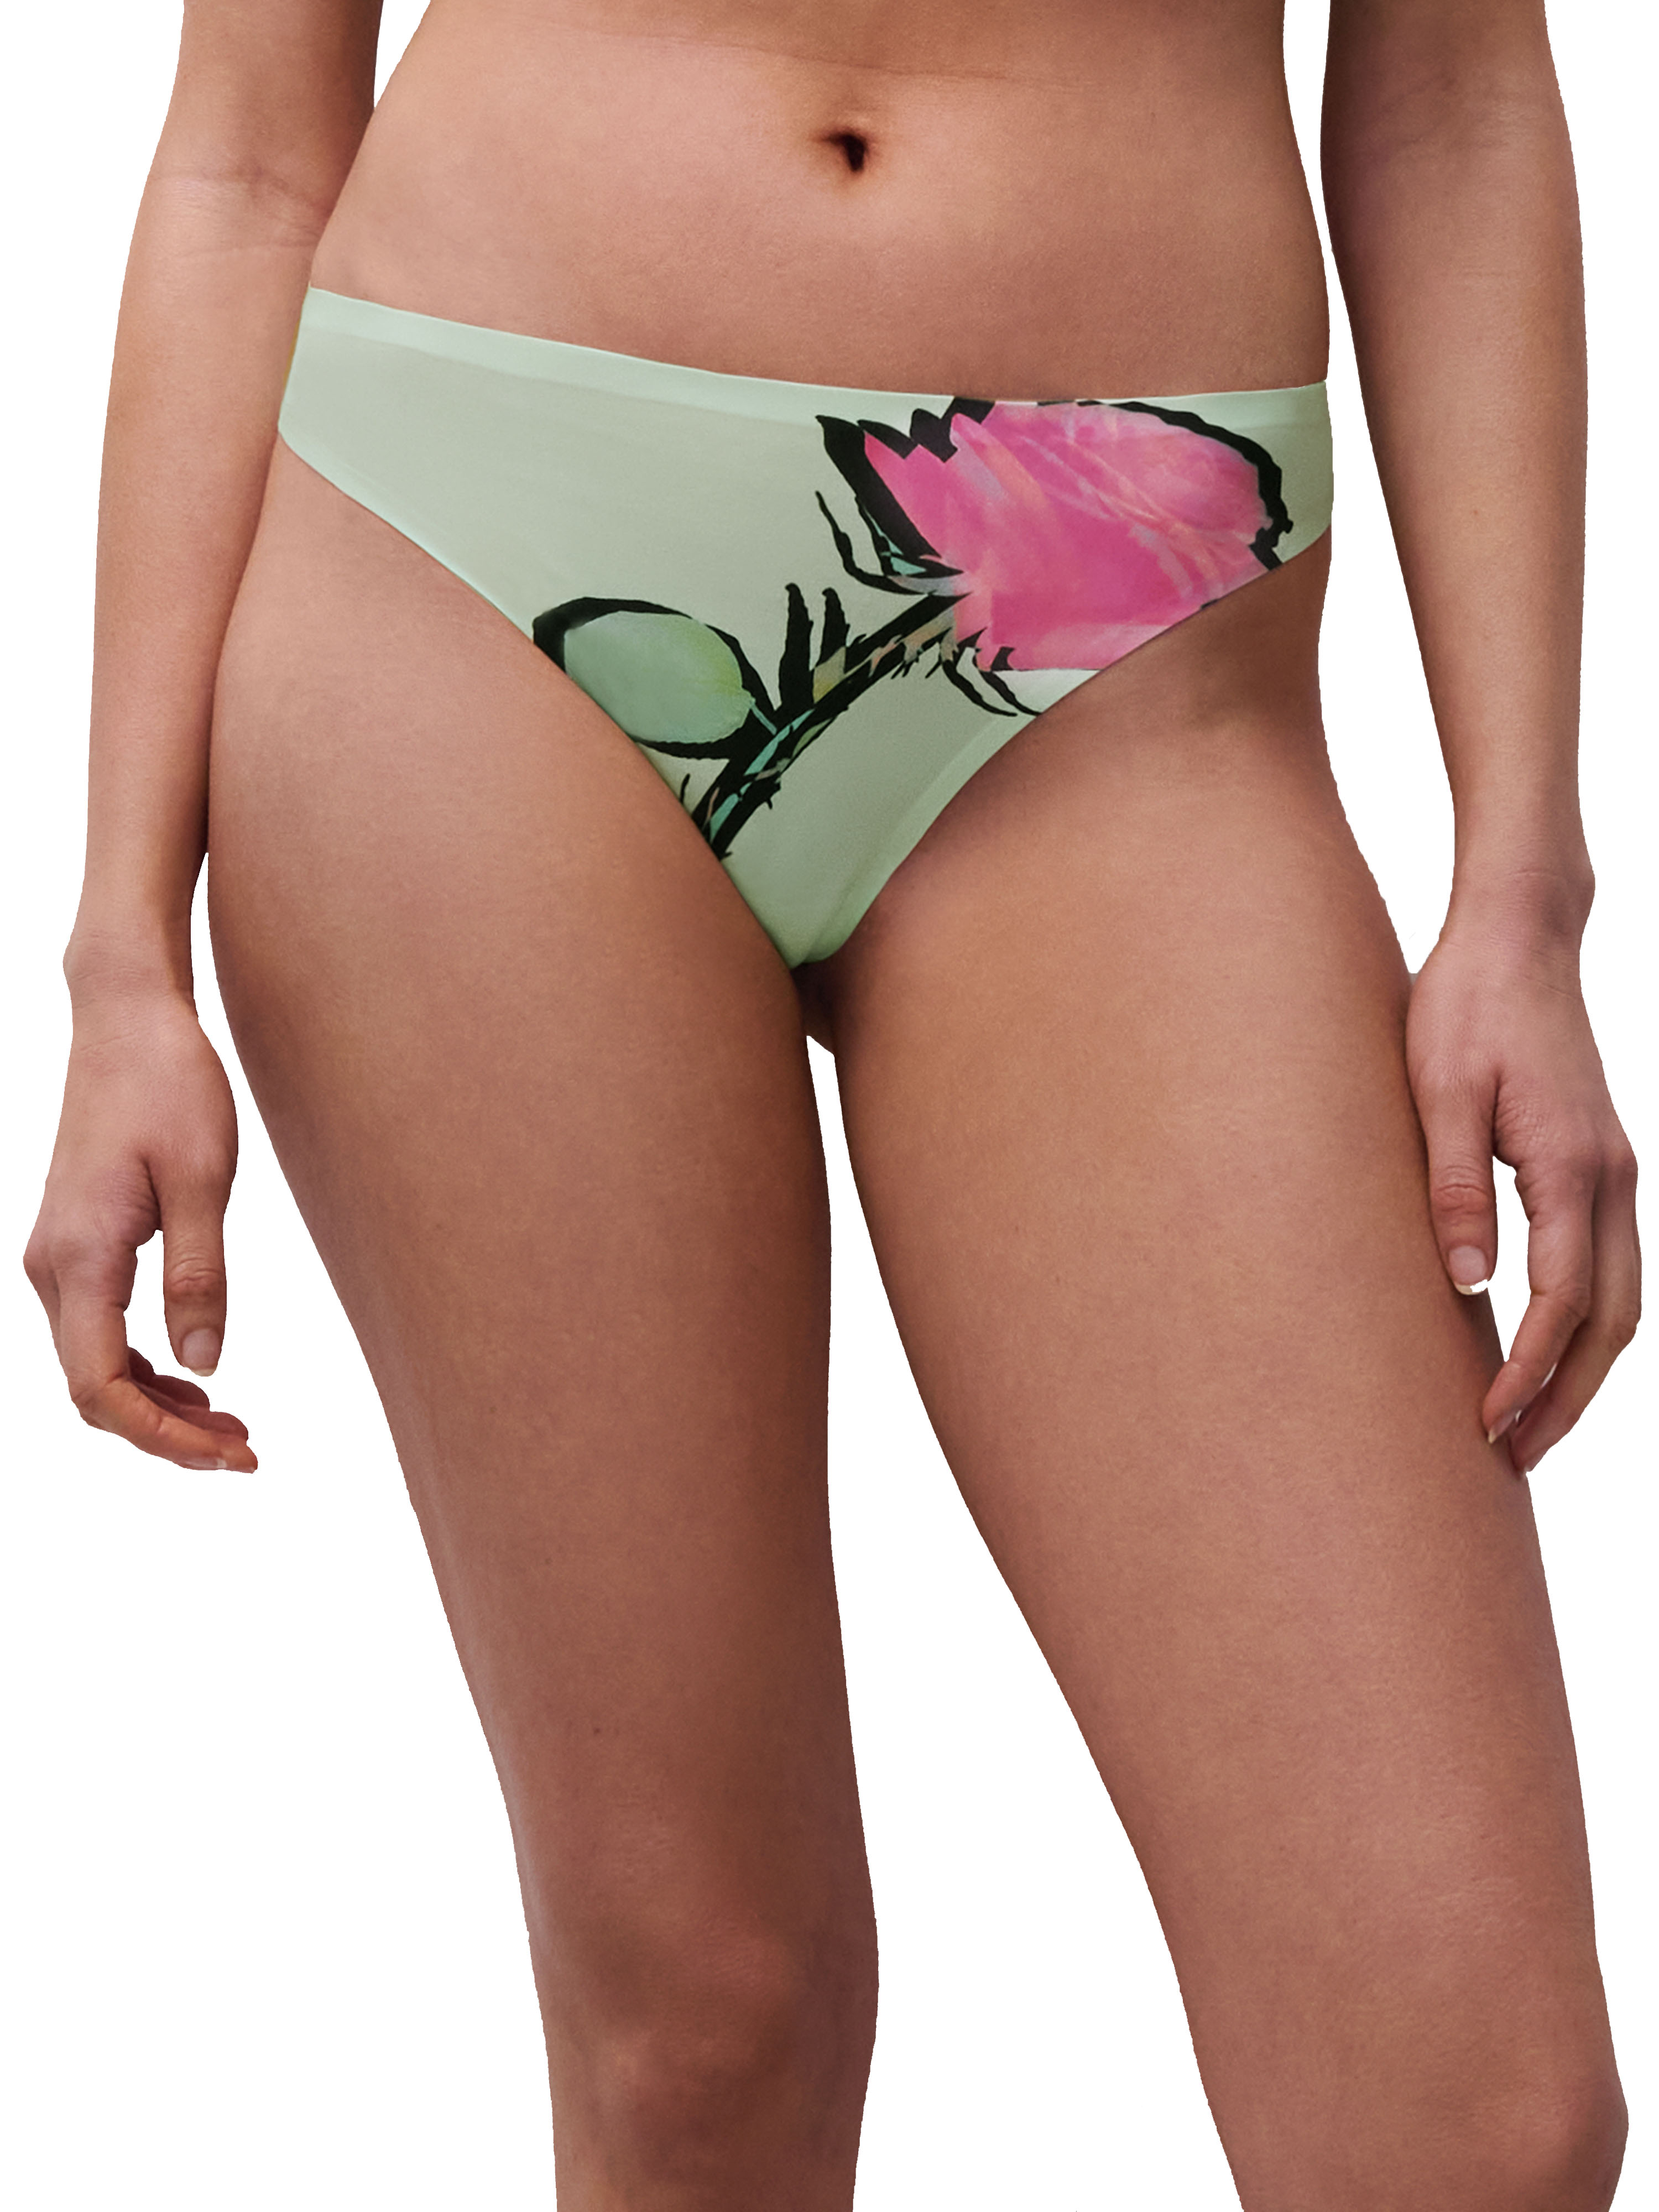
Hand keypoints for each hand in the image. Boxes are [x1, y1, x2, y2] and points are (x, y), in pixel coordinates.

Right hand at [24, 988, 256, 1470]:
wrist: (128, 1018)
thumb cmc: (169, 1084)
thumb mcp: (203, 1180)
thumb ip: (200, 1278)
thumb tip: (205, 1367)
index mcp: (80, 1258)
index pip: (100, 1387)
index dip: (161, 1437)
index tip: (231, 1455)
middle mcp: (52, 1267)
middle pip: (94, 1389)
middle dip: (166, 1434)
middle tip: (245, 1450)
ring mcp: (58, 1256)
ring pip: (94, 1365)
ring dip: (157, 1405)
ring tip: (231, 1425)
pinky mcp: (76, 1244)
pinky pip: (99, 1331)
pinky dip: (144, 1366)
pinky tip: (195, 1377)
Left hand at [1407, 922, 1638, 1473]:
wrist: (1517, 935)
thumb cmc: (1464, 1004)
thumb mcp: (1438, 1091)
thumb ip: (1453, 1188)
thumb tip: (1466, 1287)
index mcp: (1572, 1166)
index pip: (1562, 1303)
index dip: (1528, 1373)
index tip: (1484, 1423)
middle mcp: (1611, 1176)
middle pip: (1612, 1321)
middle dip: (1569, 1397)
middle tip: (1514, 1457)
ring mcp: (1614, 1170)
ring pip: (1623, 1300)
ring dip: (1585, 1370)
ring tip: (1532, 1426)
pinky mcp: (1599, 1162)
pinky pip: (1610, 1266)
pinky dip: (1589, 1323)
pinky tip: (1547, 1350)